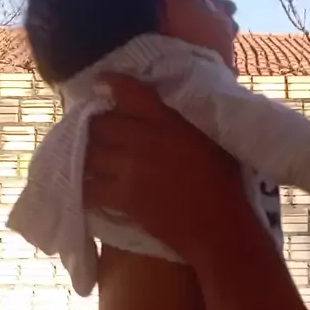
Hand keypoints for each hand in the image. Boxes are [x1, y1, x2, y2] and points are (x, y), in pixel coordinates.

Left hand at [84, 73, 245, 263]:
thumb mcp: (212, 139)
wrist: (220, 227)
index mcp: (168, 122)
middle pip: (101, 124)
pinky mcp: (124, 198)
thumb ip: (187, 121)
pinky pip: (90, 188)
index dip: (111, 83)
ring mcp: (130, 170)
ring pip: (90, 154)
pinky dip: (84, 186)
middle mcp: (144, 140)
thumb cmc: (225, 183)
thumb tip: (174, 109)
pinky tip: (85, 187)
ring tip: (85, 156)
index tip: (101, 82)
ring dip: (84, 154)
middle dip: (94, 125)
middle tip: (95, 130)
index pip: (130, 93)